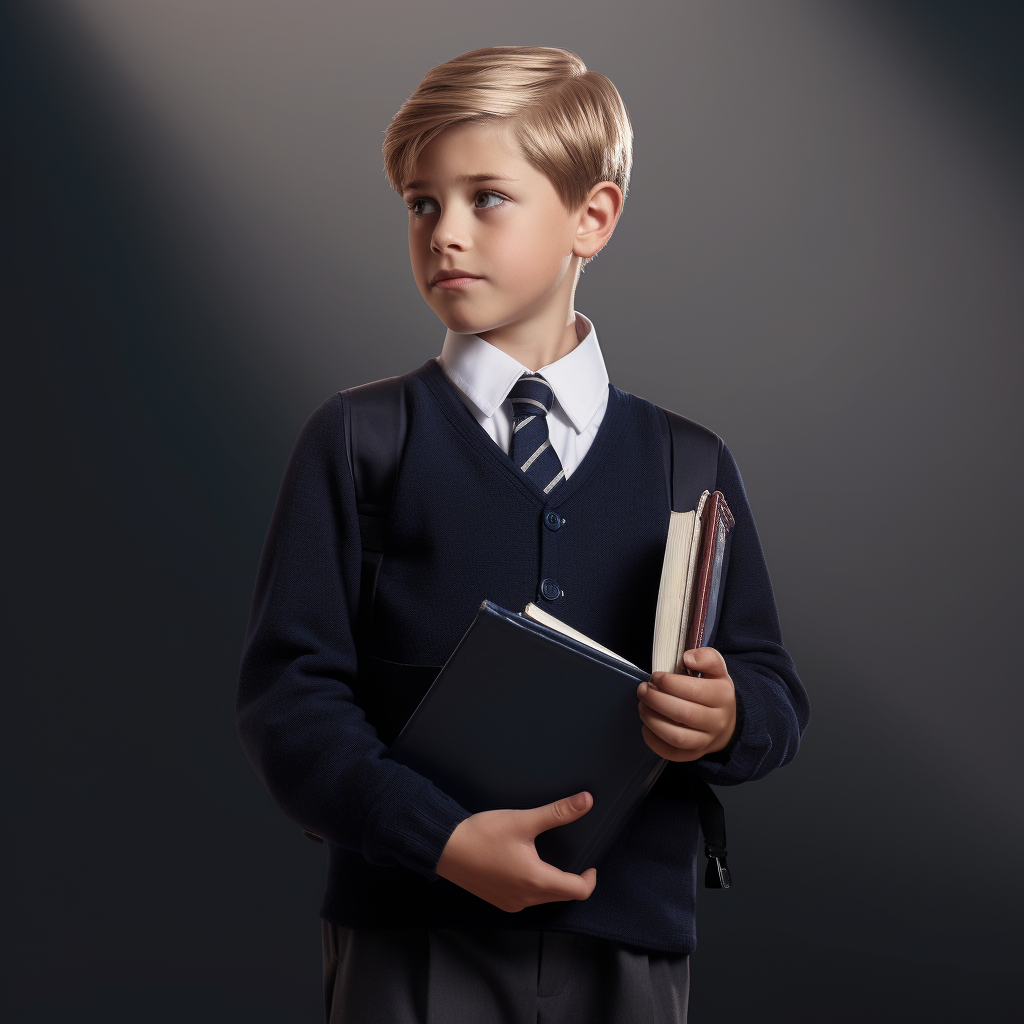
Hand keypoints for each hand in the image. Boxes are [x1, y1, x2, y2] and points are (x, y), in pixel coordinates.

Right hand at [435, 791, 597, 912]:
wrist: (443, 847)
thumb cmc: (481, 834)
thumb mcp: (522, 820)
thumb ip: (558, 813)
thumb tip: (586, 802)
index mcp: (536, 881)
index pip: (578, 891)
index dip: (590, 879)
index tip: (591, 864)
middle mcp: (525, 899)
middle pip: (563, 897)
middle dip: (574, 881)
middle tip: (576, 860)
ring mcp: (511, 903)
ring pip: (545, 899)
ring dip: (555, 884)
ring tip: (552, 861)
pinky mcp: (499, 901)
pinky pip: (527, 900)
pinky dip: (536, 887)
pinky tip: (528, 868)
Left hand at [637, 647, 736, 761]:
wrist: (726, 722)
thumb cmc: (714, 691)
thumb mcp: (717, 670)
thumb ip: (707, 657)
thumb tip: (688, 659)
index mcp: (722, 697)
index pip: (694, 691)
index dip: (669, 683)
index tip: (655, 676)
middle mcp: (717, 722)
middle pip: (683, 714)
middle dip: (656, 700)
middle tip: (643, 690)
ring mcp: (706, 741)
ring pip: (677, 737)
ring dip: (653, 721)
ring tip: (642, 706)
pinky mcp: (694, 754)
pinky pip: (672, 753)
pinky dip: (654, 741)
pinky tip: (646, 727)